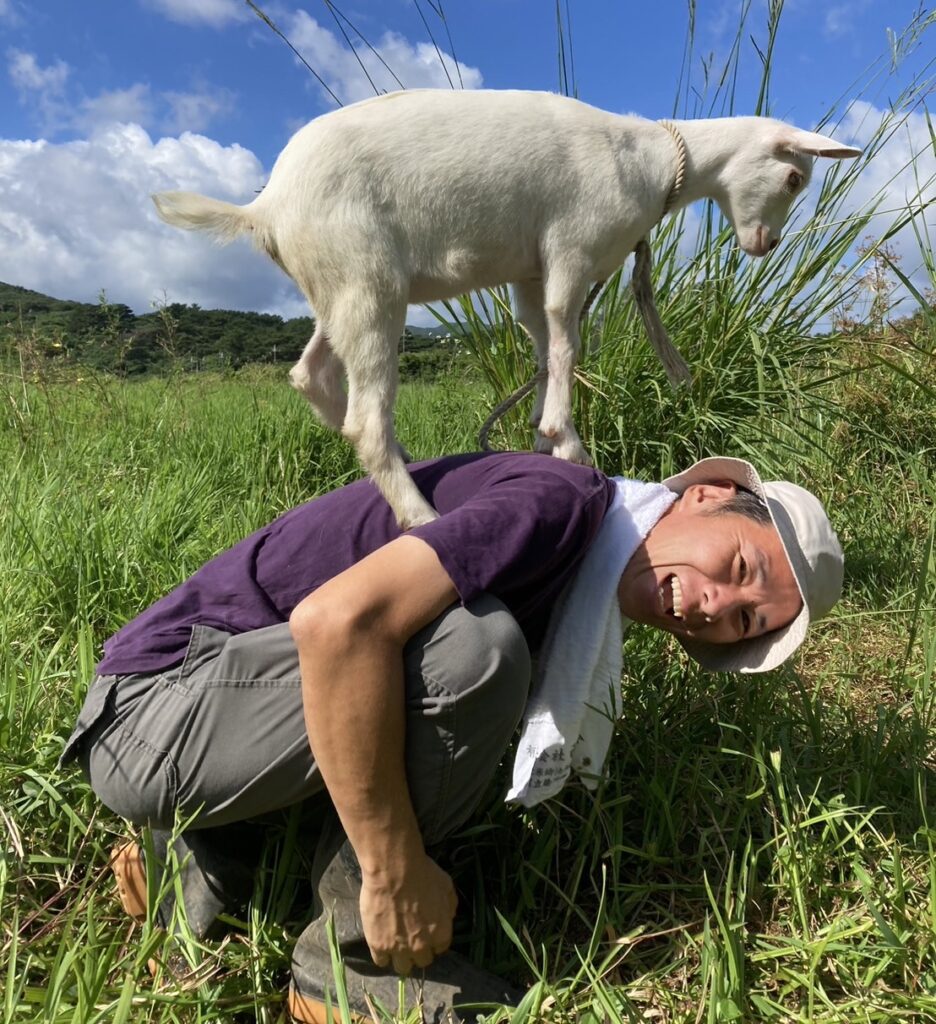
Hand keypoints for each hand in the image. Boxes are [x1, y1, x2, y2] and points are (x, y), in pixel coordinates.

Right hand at [359, 852, 457, 974]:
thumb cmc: (422, 873)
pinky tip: (380, 943)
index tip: (427, 932)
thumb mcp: (446, 885)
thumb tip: (449, 916)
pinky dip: (382, 954)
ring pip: (402, 968)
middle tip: (411, 937)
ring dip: (401, 958)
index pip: (440, 948)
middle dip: (418, 950)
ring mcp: (399, 949)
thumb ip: (450, 905)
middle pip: (422, 960)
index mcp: (441, 934)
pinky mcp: (378, 946)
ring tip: (395, 944)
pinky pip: (381, 961)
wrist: (393, 871)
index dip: (433, 940)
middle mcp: (422, 947)